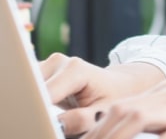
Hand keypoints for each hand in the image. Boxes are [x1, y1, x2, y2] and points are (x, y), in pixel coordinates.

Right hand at [40, 53, 165, 135]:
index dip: (40, 113)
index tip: (45, 124)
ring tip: (52, 115)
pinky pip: (30, 89)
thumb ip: (79, 119)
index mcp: (75, 70)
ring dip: (35, 107)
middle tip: (50, 122)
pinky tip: (47, 111)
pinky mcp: (42, 71)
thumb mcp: (100, 113)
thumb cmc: (110, 99)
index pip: (45, 94)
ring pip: (29, 89)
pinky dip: (34, 103)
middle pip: (34, 90)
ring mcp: (49, 64)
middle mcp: (59, 62)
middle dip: (36, 110)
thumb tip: (54, 123)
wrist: (116, 85)